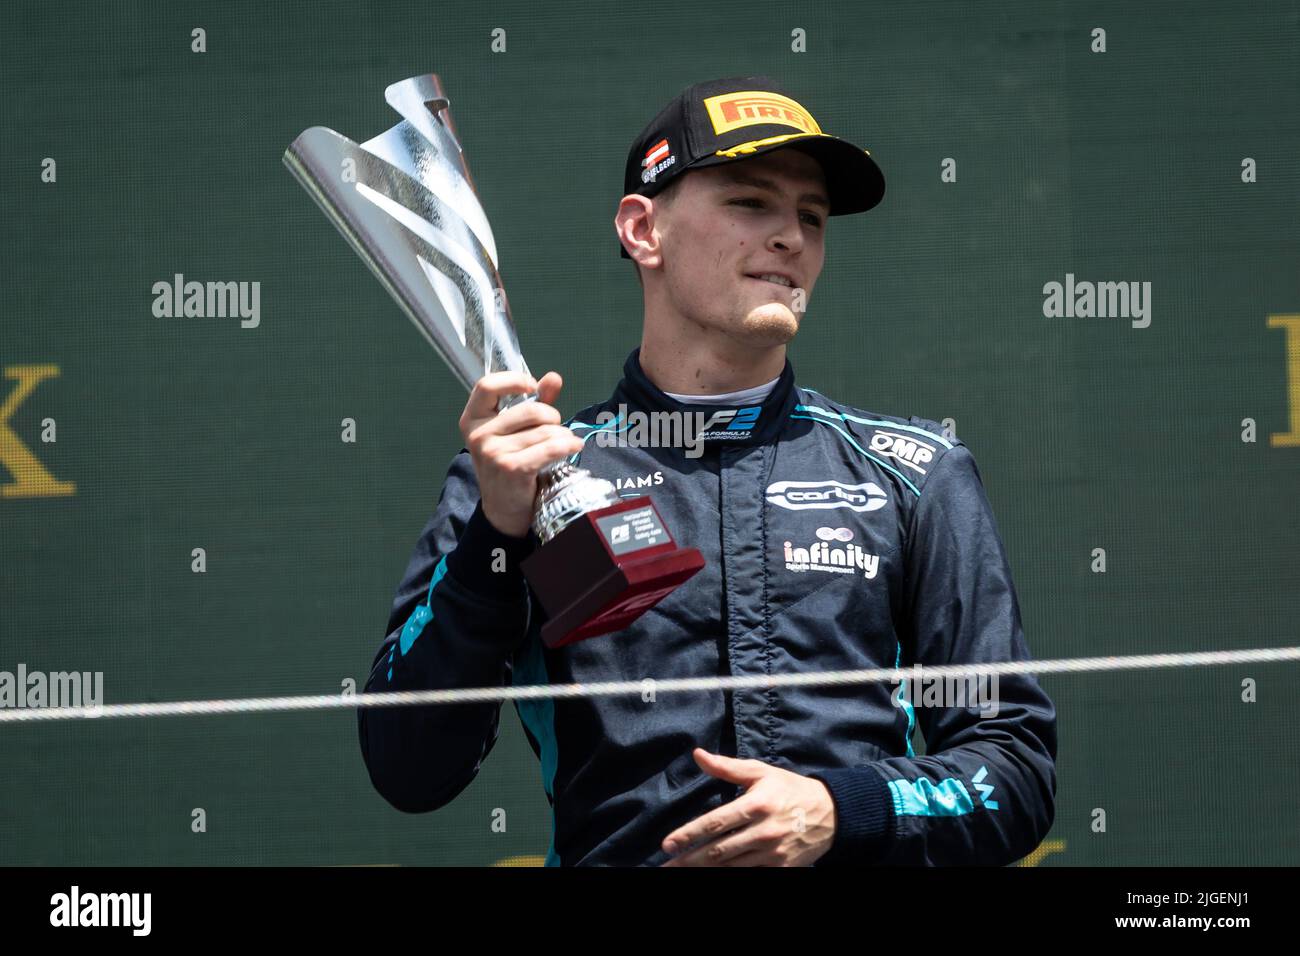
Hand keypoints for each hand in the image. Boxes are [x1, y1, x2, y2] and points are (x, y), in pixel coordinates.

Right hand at [459, 370, 583, 537]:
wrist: (503, 509)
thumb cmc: (509, 464)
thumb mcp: (514, 432)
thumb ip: (533, 403)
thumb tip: (553, 377)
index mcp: (472, 420)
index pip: (486, 386)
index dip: (513, 380)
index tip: (533, 386)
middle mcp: (478, 435)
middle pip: (529, 410)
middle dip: (552, 416)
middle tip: (556, 428)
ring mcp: (493, 453)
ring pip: (545, 431)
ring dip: (563, 435)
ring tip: (565, 443)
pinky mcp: (512, 469)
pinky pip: (551, 448)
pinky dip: (568, 445)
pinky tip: (574, 446)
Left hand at [659, 748, 837, 866]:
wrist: (831, 814)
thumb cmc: (789, 789)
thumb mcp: (761, 772)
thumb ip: (727, 767)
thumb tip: (697, 755)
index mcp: (757, 805)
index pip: (716, 823)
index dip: (689, 834)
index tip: (667, 844)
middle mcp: (763, 832)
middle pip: (718, 851)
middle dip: (688, 861)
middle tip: (665, 866)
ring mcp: (772, 854)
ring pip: (730, 867)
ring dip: (704, 871)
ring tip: (680, 872)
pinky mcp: (780, 869)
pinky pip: (749, 875)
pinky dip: (729, 877)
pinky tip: (713, 876)